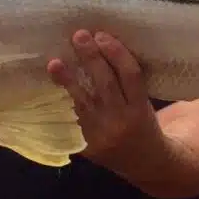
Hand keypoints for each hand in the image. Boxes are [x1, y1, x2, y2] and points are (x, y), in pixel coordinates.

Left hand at [46, 29, 161, 164]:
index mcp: (141, 109)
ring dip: (68, 81)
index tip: (102, 35)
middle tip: (79, 35)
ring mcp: (102, 135)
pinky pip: (73, 119)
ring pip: (83, 102)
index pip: (130, 76)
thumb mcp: (145, 103)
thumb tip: (103, 45)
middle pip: (105, 84)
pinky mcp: (87, 145)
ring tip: (54, 62)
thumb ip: (128, 82)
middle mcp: (122, 121)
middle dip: (91, 58)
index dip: (117, 54)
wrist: (146, 163)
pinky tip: (53, 87)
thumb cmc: (145, 125)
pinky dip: (64, 101)